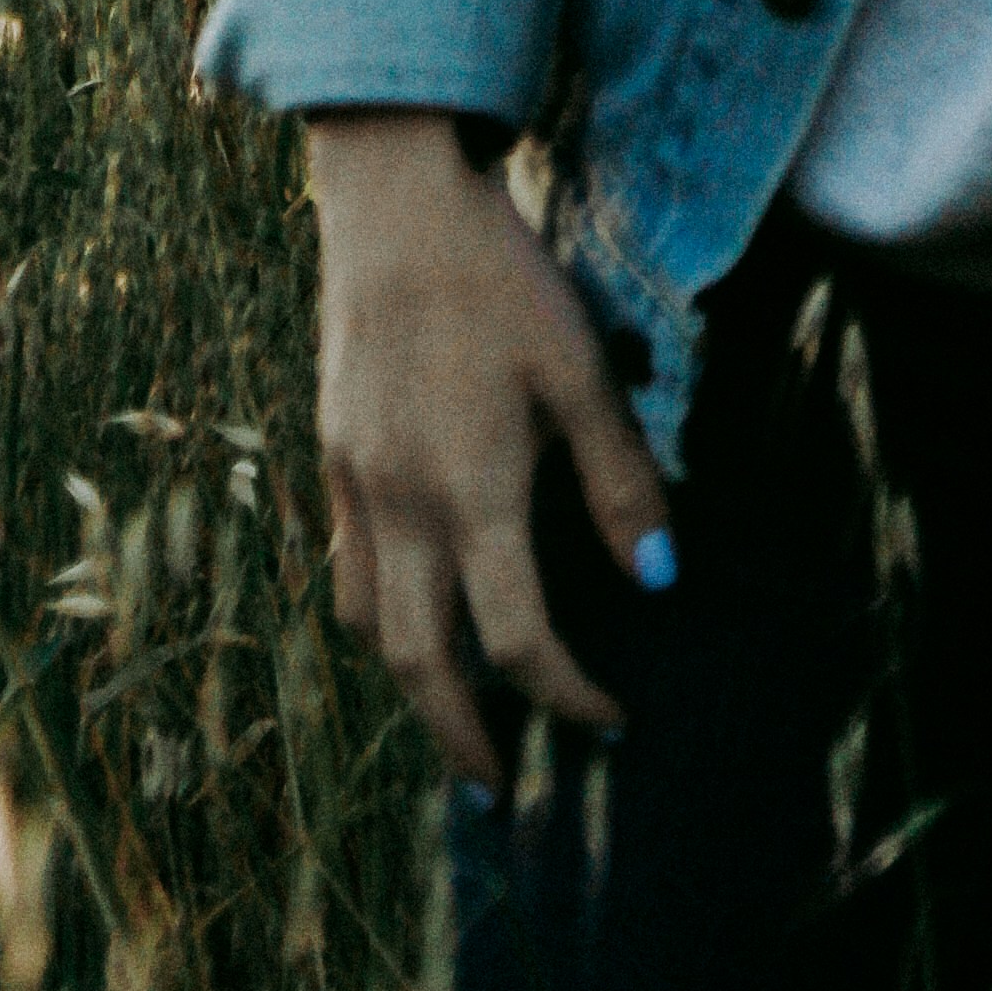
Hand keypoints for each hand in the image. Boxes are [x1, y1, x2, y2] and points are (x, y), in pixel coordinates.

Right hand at [305, 110, 670, 789]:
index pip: (518, 640)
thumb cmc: (500, 277)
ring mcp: (356, 482)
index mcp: (473, 493)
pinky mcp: (331, 452)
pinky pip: (347, 565)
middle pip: (421, 664)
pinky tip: (411, 601)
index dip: (568, 696)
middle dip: (462, 737)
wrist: (393, 204)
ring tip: (455, 706)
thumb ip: (619, 478)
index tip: (609, 720)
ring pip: (369, 623)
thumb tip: (659, 578)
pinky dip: (377, 610)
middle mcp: (403, 505)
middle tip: (496, 787)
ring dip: (411, 681)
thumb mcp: (580, 367)